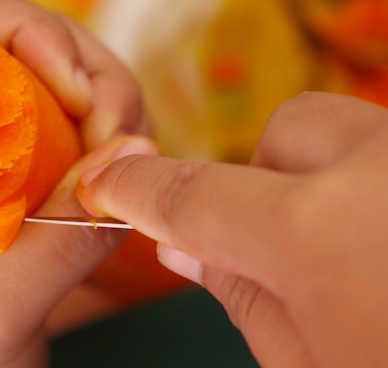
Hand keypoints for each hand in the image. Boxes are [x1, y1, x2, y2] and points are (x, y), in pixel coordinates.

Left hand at [0, 0, 150, 367]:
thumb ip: (66, 234)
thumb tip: (138, 153)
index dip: (28, 30)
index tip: (81, 93)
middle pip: (20, 43)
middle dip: (86, 74)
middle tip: (122, 135)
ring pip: (56, 78)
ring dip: (108, 103)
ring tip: (126, 161)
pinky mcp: (11, 165)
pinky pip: (72, 120)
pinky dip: (111, 134)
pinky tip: (118, 175)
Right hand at [78, 92, 387, 367]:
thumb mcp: (306, 362)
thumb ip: (237, 293)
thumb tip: (179, 246)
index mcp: (318, 234)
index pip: (193, 194)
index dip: (138, 189)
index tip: (109, 186)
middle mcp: (382, 171)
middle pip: (291, 125)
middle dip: (266, 174)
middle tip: (277, 239)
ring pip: (353, 131)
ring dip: (329, 178)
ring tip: (349, 248)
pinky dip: (372, 187)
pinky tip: (383, 246)